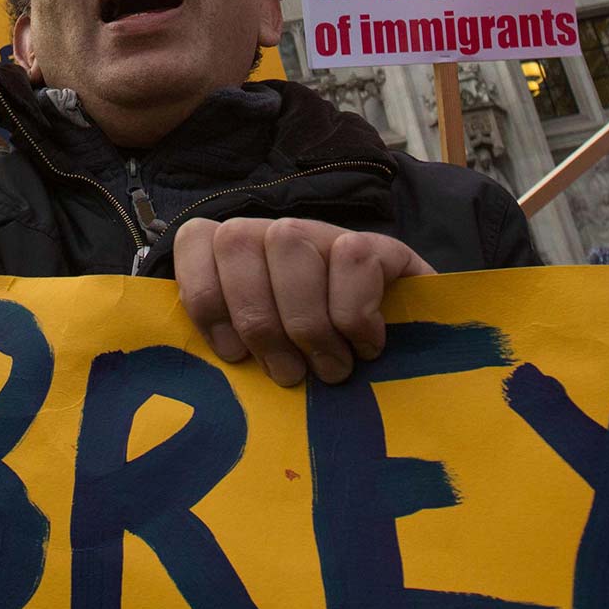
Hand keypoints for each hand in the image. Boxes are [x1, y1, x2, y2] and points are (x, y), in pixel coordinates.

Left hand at [173, 216, 433, 386]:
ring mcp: (326, 234)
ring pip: (289, 241)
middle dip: (259, 321)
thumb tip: (202, 374)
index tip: (231, 353)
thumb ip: (234, 351)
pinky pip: (353, 259)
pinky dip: (356, 315)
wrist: (412, 358)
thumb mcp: (269, 360)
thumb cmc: (318, 368)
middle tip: (289, 375)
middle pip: (237, 242)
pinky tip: (368, 346)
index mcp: (240, 257)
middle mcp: (277, 233)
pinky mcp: (379, 244)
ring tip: (329, 369)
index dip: (205, 296)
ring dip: (307, 321)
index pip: (196, 239)